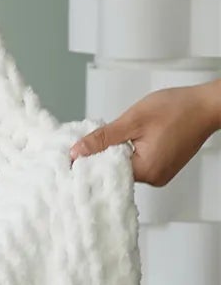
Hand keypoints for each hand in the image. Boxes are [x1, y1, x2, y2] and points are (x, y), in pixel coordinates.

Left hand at [70, 82, 220, 186]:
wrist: (208, 104)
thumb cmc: (179, 108)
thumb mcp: (134, 119)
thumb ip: (103, 138)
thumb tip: (77, 152)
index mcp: (145, 171)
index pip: (106, 174)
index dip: (91, 163)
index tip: (77, 156)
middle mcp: (153, 179)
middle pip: (116, 172)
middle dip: (105, 156)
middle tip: (99, 140)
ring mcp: (160, 175)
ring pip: (127, 168)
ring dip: (119, 154)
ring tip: (125, 136)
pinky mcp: (164, 169)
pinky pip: (140, 164)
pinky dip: (133, 153)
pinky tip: (135, 140)